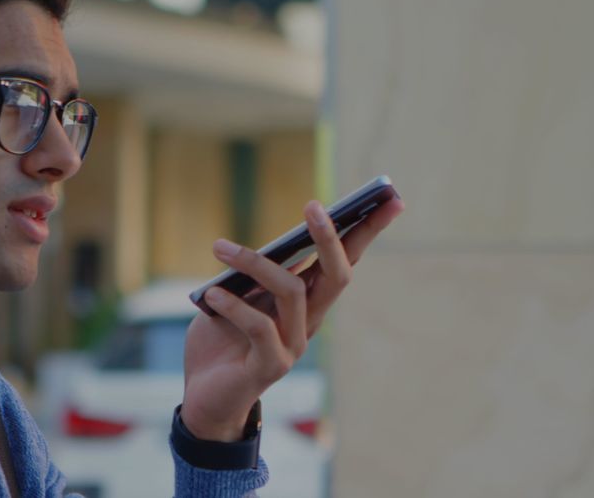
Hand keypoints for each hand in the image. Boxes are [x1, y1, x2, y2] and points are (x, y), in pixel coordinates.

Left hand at [180, 197, 404, 440]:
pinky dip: (233, 305)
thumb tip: (268, 245)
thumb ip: (254, 273)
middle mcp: (309, 321)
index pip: (344, 260)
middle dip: (330, 238)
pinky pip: (259, 326)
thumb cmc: (220, 341)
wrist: (203, 397)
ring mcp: (294, 345)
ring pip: (292, 291)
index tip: (390, 197)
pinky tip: (210, 295)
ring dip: (255, 263)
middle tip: (313, 205)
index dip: (368, 230)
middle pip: (336, 275)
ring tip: (220, 247)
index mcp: (306, 300)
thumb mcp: (236, 295)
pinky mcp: (272, 365)